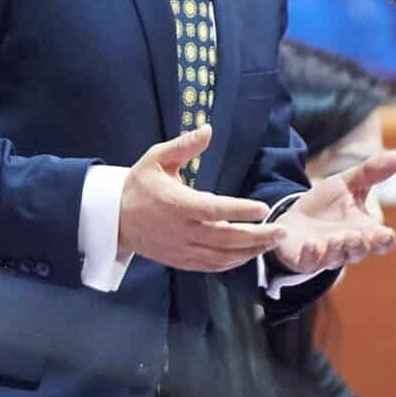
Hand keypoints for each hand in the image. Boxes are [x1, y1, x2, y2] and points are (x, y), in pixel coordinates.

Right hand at [116, 125, 279, 271]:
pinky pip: (212, 266)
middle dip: (257, 237)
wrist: (115, 219)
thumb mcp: (156, 158)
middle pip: (226, 238)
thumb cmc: (139, 185)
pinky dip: (233, 263)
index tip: (263, 208)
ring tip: (272, 243)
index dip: (240, 210)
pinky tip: (249, 255)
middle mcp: (182, 231)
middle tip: (281, 231)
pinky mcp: (181, 261)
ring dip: (250, 252)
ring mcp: (182, 249)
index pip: (214, 209)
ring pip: (222, 256)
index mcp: (177, 204)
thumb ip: (183, 146)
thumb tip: (209, 130)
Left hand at [270, 150, 395, 275]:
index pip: (382, 242)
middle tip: (355, 234)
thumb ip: (370, 172)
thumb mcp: (347, 184)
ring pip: (336, 260)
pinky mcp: (304, 260)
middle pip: (359, 253)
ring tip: (336, 238)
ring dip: (337, 250)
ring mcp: (325, 255)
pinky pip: (308, 263)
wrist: (294, 217)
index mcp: (364, 231)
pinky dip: (310, 256)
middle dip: (359, 246)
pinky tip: (310, 244)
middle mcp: (347, 247)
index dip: (385, 241)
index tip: (385, 235)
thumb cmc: (327, 204)